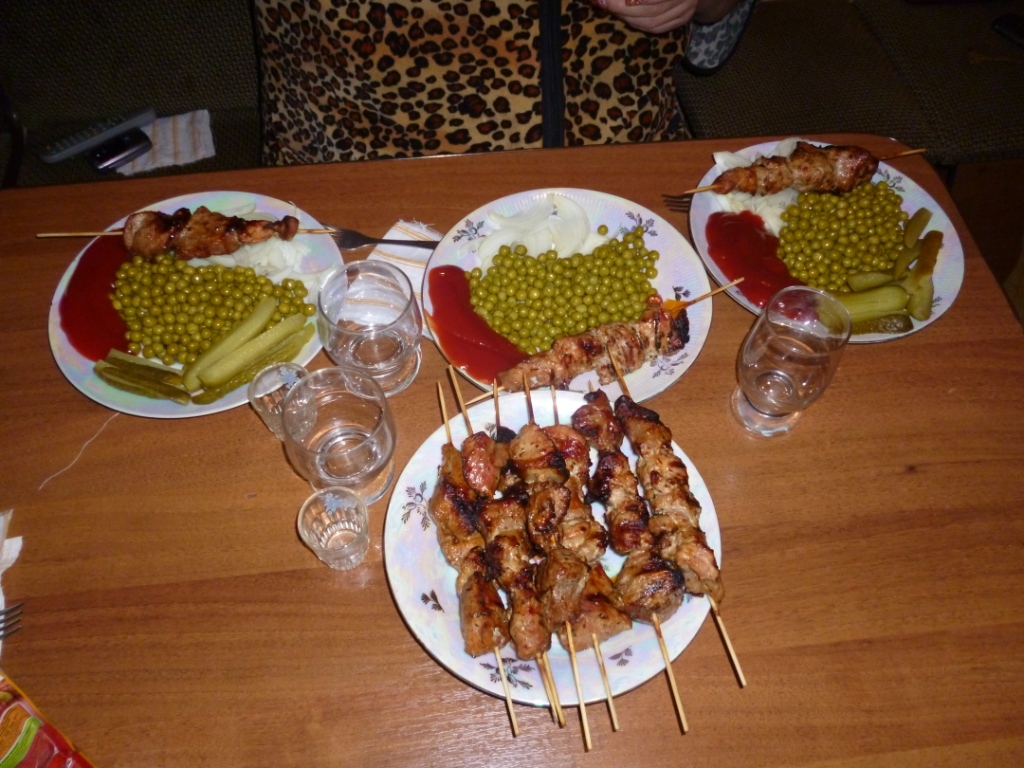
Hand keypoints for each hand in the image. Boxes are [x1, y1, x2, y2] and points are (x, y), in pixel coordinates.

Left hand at [594, 0, 739, 33]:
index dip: (637, 0)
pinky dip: (640, 25)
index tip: (612, 1)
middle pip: (653, 11)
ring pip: (654, 23)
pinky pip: (658, 28)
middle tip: (607, 4)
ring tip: (614, 10)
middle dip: (625, 10)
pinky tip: (627, 18)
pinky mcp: (683, 19)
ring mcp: (687, 9)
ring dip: (629, 19)